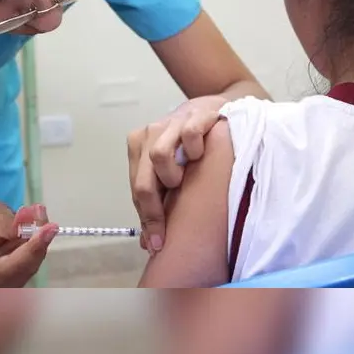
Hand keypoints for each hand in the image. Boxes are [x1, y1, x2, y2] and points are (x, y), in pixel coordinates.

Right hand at [0, 202, 57, 286]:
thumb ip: (9, 223)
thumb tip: (36, 222)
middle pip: (7, 273)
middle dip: (31, 248)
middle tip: (48, 227)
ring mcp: (1, 287)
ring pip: (26, 270)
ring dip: (38, 246)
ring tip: (46, 225)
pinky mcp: (18, 282)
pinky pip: (32, 266)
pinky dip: (40, 249)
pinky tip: (46, 232)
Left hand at [127, 95, 227, 252]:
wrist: (216, 109)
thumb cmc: (192, 145)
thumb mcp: (173, 171)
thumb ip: (160, 201)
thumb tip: (149, 244)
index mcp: (139, 148)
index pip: (137, 190)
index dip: (146, 219)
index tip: (156, 243)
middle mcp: (150, 134)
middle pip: (143, 179)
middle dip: (153, 210)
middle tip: (167, 230)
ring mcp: (171, 122)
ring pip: (158, 155)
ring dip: (171, 176)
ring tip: (184, 181)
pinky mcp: (195, 114)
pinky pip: (188, 134)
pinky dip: (194, 149)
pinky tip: (201, 156)